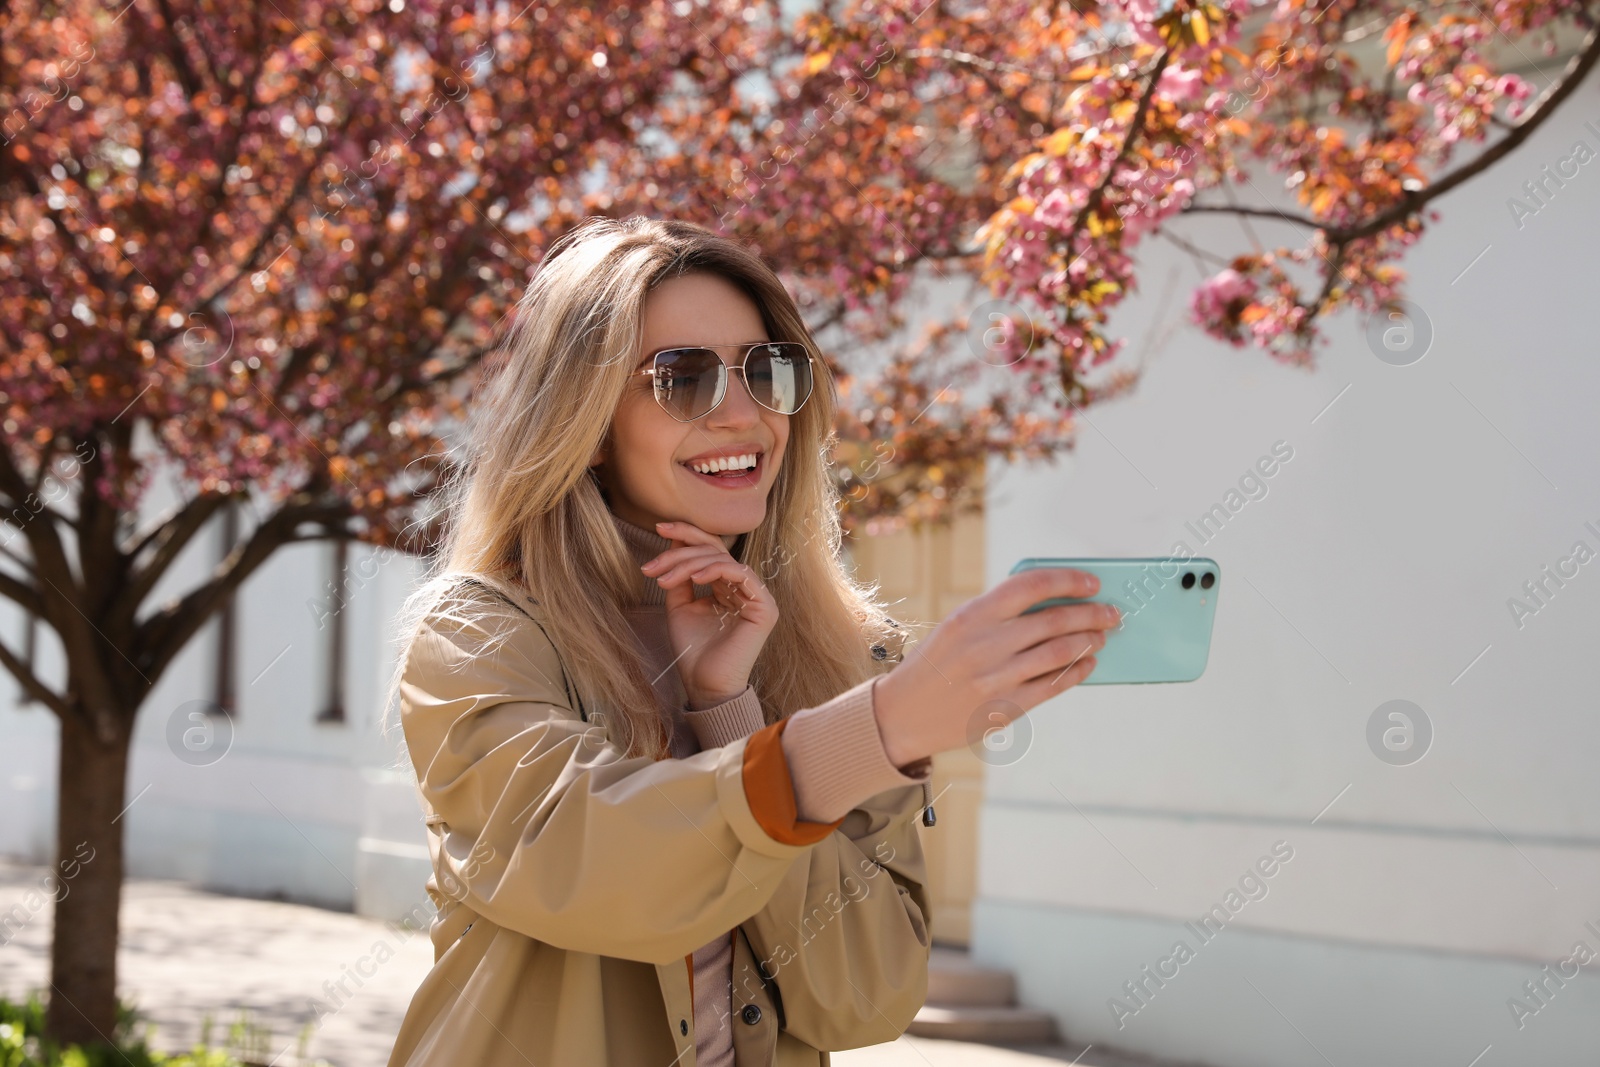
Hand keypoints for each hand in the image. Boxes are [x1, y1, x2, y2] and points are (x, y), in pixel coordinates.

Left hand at [640, 520, 778, 709]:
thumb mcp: (680, 605)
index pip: (710, 550)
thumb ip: (680, 575)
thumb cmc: (693, 651)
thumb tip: (673, 540)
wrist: (705, 685)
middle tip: (652, 565)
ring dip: (689, 563)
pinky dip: (716, 570)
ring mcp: (757, 596)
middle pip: (715, 550)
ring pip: (723, 559)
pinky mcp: (764, 607)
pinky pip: (742, 574)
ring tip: (663, 579)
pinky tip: (694, 578)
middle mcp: (744, 588)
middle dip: (680, 550)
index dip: (687, 535)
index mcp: (727, 586)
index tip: (659, 527)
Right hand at [871, 567, 1118, 765]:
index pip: (1032, 585)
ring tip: (1101, 637)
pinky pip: (1053, 685)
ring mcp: (996, 677)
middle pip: (1054, 620)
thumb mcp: (958, 627)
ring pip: (1060, 652)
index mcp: (972, 614)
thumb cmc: (937, 664)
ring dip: (1089, 641)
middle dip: (1092, 614)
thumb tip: (1057, 603)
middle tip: (1111, 613)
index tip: (1092, 582)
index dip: (1068, 581)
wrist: (903, 714)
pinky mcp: (1004, 707)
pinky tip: (1089, 664)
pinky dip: (1078, 672)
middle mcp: (985, 643)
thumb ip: (1000, 614)